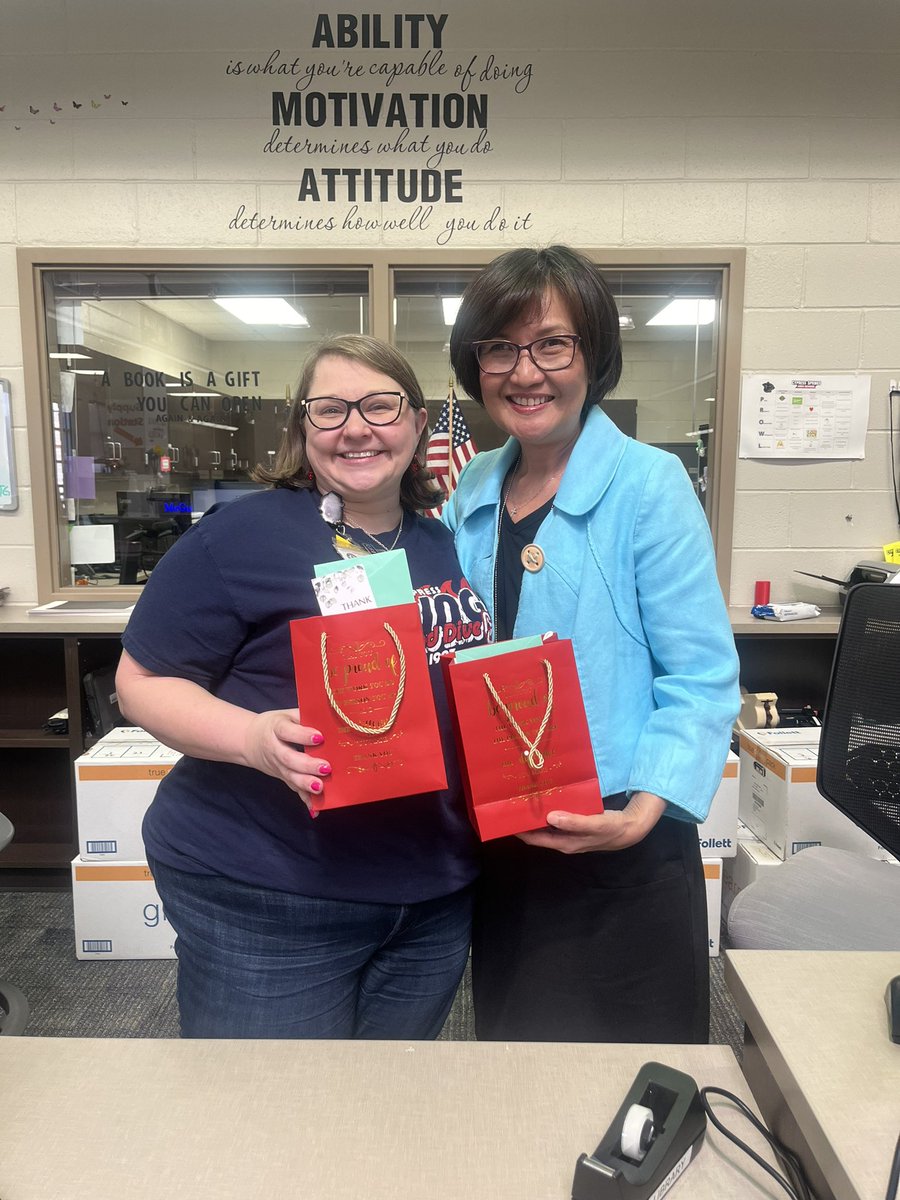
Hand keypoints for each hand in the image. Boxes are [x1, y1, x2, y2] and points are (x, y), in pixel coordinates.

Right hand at [242, 709, 329, 814]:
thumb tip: (328, 715)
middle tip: (326, 768)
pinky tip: (315, 810)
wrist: (249, 741)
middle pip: (288, 759)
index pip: (287, 732)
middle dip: (307, 765)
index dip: (302, 735)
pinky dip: (304, 800)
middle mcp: (275, 749)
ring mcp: (278, 767)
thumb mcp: (286, 714)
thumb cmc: (275, 725)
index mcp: (276, 729)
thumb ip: (303, 714)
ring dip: (305, 784)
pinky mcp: (283, 777)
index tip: (320, 737)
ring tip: (320, 787)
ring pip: (290, 777)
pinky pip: (293, 789)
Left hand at [517, 790, 666, 854]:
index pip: (533, 838)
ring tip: (522, 796)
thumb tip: (549, 817)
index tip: (505, 816)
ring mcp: (568, 833)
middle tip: (510, 801)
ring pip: (545, 824)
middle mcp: (562, 840)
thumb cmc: (611, 829)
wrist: (630, 829)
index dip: (518, 829)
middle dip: (524, 819)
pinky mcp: (574, 824)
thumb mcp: (594, 825)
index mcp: (563, 843)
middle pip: (536, 831)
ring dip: (535, 813)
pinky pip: (555, 818)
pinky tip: (545, 797)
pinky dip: (548, 809)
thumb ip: (573, 822)